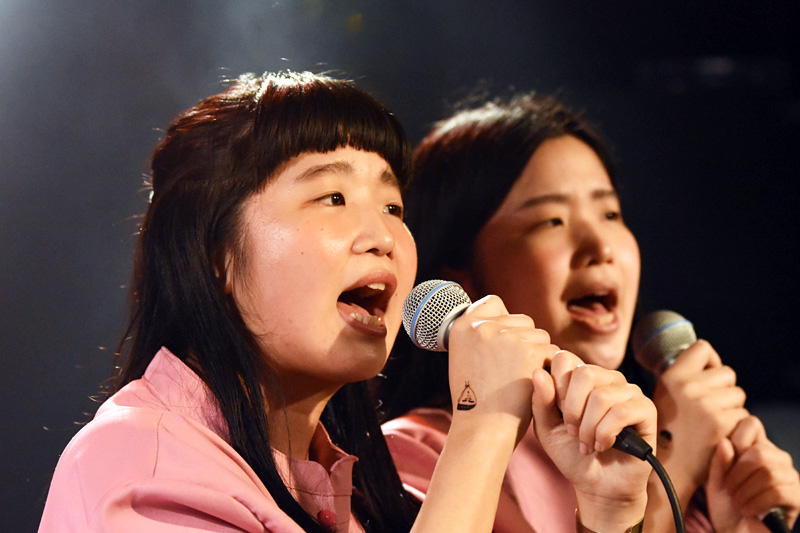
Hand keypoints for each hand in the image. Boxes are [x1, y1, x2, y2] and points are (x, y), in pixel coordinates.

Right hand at [447, 295, 558, 440]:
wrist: (484, 428)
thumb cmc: (475, 401)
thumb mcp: (464, 359)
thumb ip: (479, 336)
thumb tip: (501, 317)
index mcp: (463, 326)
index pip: (493, 303)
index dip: (503, 321)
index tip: (503, 340)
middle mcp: (483, 327)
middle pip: (522, 320)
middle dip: (525, 341)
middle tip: (513, 370)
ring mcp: (507, 337)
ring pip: (540, 336)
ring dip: (538, 355)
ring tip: (521, 380)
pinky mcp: (529, 351)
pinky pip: (552, 352)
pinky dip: (549, 369)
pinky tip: (533, 386)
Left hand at [532, 350, 655, 530]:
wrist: (597, 484)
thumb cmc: (570, 453)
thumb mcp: (546, 428)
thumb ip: (541, 401)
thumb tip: (538, 372)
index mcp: (581, 376)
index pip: (565, 358)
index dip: (556, 386)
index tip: (557, 412)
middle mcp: (606, 378)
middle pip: (584, 372)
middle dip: (572, 408)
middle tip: (571, 430)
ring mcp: (628, 391)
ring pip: (602, 396)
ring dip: (588, 427)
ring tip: (586, 444)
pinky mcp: (645, 409)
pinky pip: (621, 413)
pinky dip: (605, 434)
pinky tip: (602, 446)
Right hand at [653, 340, 748, 493]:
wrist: (670, 468)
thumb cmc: (669, 432)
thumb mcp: (664, 396)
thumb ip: (684, 377)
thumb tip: (707, 360)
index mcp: (671, 377)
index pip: (702, 348)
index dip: (709, 361)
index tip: (706, 375)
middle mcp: (688, 387)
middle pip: (727, 372)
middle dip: (723, 388)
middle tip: (708, 408)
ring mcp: (706, 404)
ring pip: (738, 394)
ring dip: (731, 407)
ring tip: (711, 423)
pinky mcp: (722, 422)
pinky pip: (743, 414)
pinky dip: (735, 425)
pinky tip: (718, 435)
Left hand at [706, 416, 799, 532]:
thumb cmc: (726, 505)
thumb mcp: (715, 482)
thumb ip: (719, 462)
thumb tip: (726, 442)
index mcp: (756, 447)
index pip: (751, 424)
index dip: (735, 441)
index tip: (724, 466)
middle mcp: (777, 457)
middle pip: (760, 451)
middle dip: (738, 472)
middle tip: (728, 490)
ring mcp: (789, 476)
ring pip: (769, 471)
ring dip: (746, 490)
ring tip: (736, 503)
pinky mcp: (796, 496)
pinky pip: (779, 491)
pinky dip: (757, 502)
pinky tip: (747, 510)